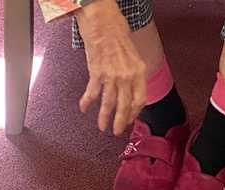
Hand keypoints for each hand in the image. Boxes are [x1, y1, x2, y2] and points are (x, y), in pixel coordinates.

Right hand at [75, 0, 145, 134]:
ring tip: (102, 127)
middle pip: (124, 105)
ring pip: (108, 103)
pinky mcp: (97, 73)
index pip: (139, 99)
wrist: (103, 22)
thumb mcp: (133, 54)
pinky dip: (87, 102)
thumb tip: (130, 87)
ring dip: (104, 117)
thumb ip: (132, 72)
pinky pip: (93, 92)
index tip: (129, 120)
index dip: (134, 112)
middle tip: (116, 131)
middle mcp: (126, 75)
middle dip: (120, 121)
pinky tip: (84, 108)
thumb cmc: (117, 32)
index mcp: (138, 71)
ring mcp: (111, 76)